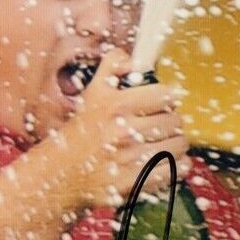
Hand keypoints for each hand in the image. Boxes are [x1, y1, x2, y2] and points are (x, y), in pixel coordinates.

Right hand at [44, 49, 191, 209]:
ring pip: (180, 144)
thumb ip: (112, 66)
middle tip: (159, 126)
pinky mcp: (136, 182)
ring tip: (161, 143)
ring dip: (175, 143)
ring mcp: (131, 159)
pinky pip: (177, 169)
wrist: (59, 174)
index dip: (166, 99)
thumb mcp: (91, 93)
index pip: (167, 95)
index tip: (162, 103)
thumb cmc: (80, 132)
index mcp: (116, 106)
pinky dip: (177, 165)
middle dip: (170, 122)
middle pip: (176, 121)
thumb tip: (132, 57)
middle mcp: (124, 132)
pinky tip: (163, 161)